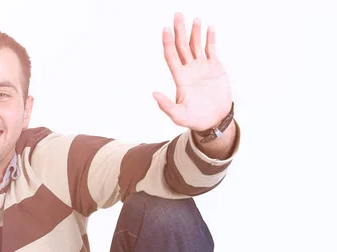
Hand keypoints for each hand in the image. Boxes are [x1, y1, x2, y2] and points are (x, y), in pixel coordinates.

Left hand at [153, 13, 232, 130]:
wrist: (214, 120)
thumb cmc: (195, 120)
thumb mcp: (178, 116)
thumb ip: (166, 106)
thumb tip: (154, 94)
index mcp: (180, 78)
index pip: (171, 56)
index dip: (168, 43)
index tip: (166, 29)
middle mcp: (189, 69)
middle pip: (182, 46)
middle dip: (179, 30)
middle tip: (177, 14)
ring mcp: (202, 67)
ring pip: (196, 45)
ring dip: (195, 32)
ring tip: (194, 19)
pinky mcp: (215, 67)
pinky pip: (211, 49)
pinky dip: (210, 38)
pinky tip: (209, 28)